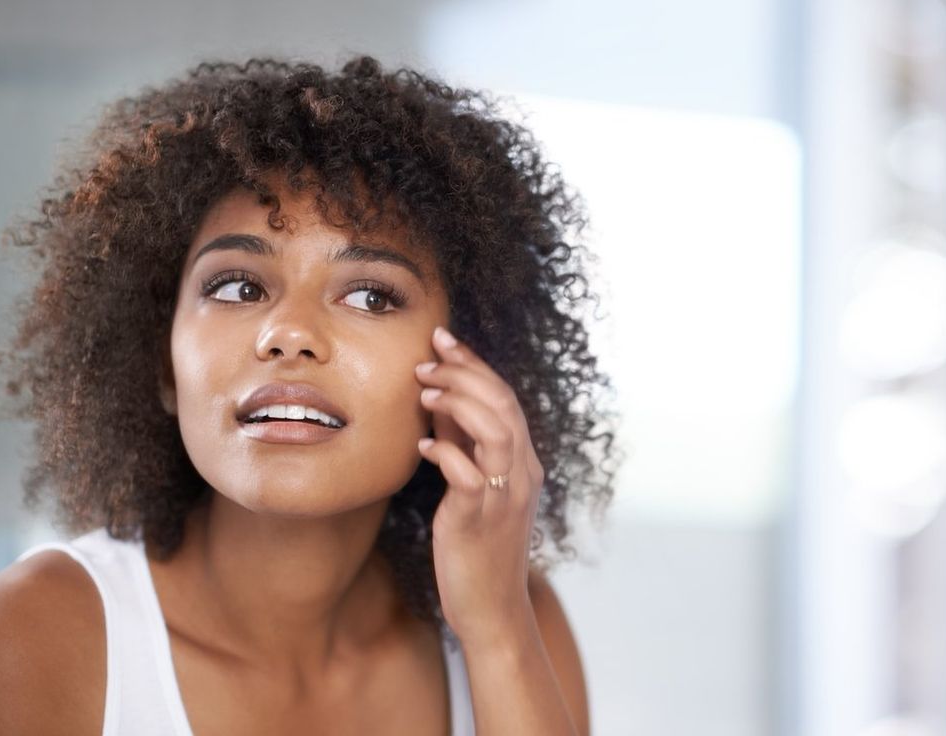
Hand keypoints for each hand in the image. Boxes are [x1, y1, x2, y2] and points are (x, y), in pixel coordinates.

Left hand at [414, 326, 544, 649]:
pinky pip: (467, 474)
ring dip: (459, 404)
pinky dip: (444, 452)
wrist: (491, 607)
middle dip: (465, 373)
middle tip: (428, 356)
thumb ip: (465, 447)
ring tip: (424, 392)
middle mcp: (522, 474)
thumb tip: (441, 406)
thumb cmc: (478, 547)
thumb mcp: (475, 488)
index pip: (506, 398)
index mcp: (524, 462)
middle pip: (503, 405)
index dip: (475, 364)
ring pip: (495, 431)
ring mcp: (504, 496)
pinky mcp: (479, 519)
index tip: (444, 339)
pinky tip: (421, 445)